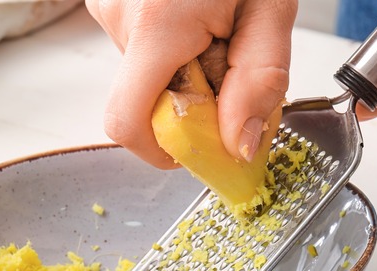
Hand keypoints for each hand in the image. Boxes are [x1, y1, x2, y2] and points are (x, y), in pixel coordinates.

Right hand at [86, 0, 297, 168]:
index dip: (166, 150)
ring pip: (146, 76)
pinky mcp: (108, 0)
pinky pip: (141, 50)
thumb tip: (240, 147)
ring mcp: (107, 6)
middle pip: (148, 101)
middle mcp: (119, 17)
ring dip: (187, 70)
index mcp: (157, 24)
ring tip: (216, 22)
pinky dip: (173, 49)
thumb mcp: (270, 10)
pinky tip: (195, 14)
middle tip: (231, 55)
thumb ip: (258, 83)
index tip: (207, 147)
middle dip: (196, 98)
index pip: (128, 122)